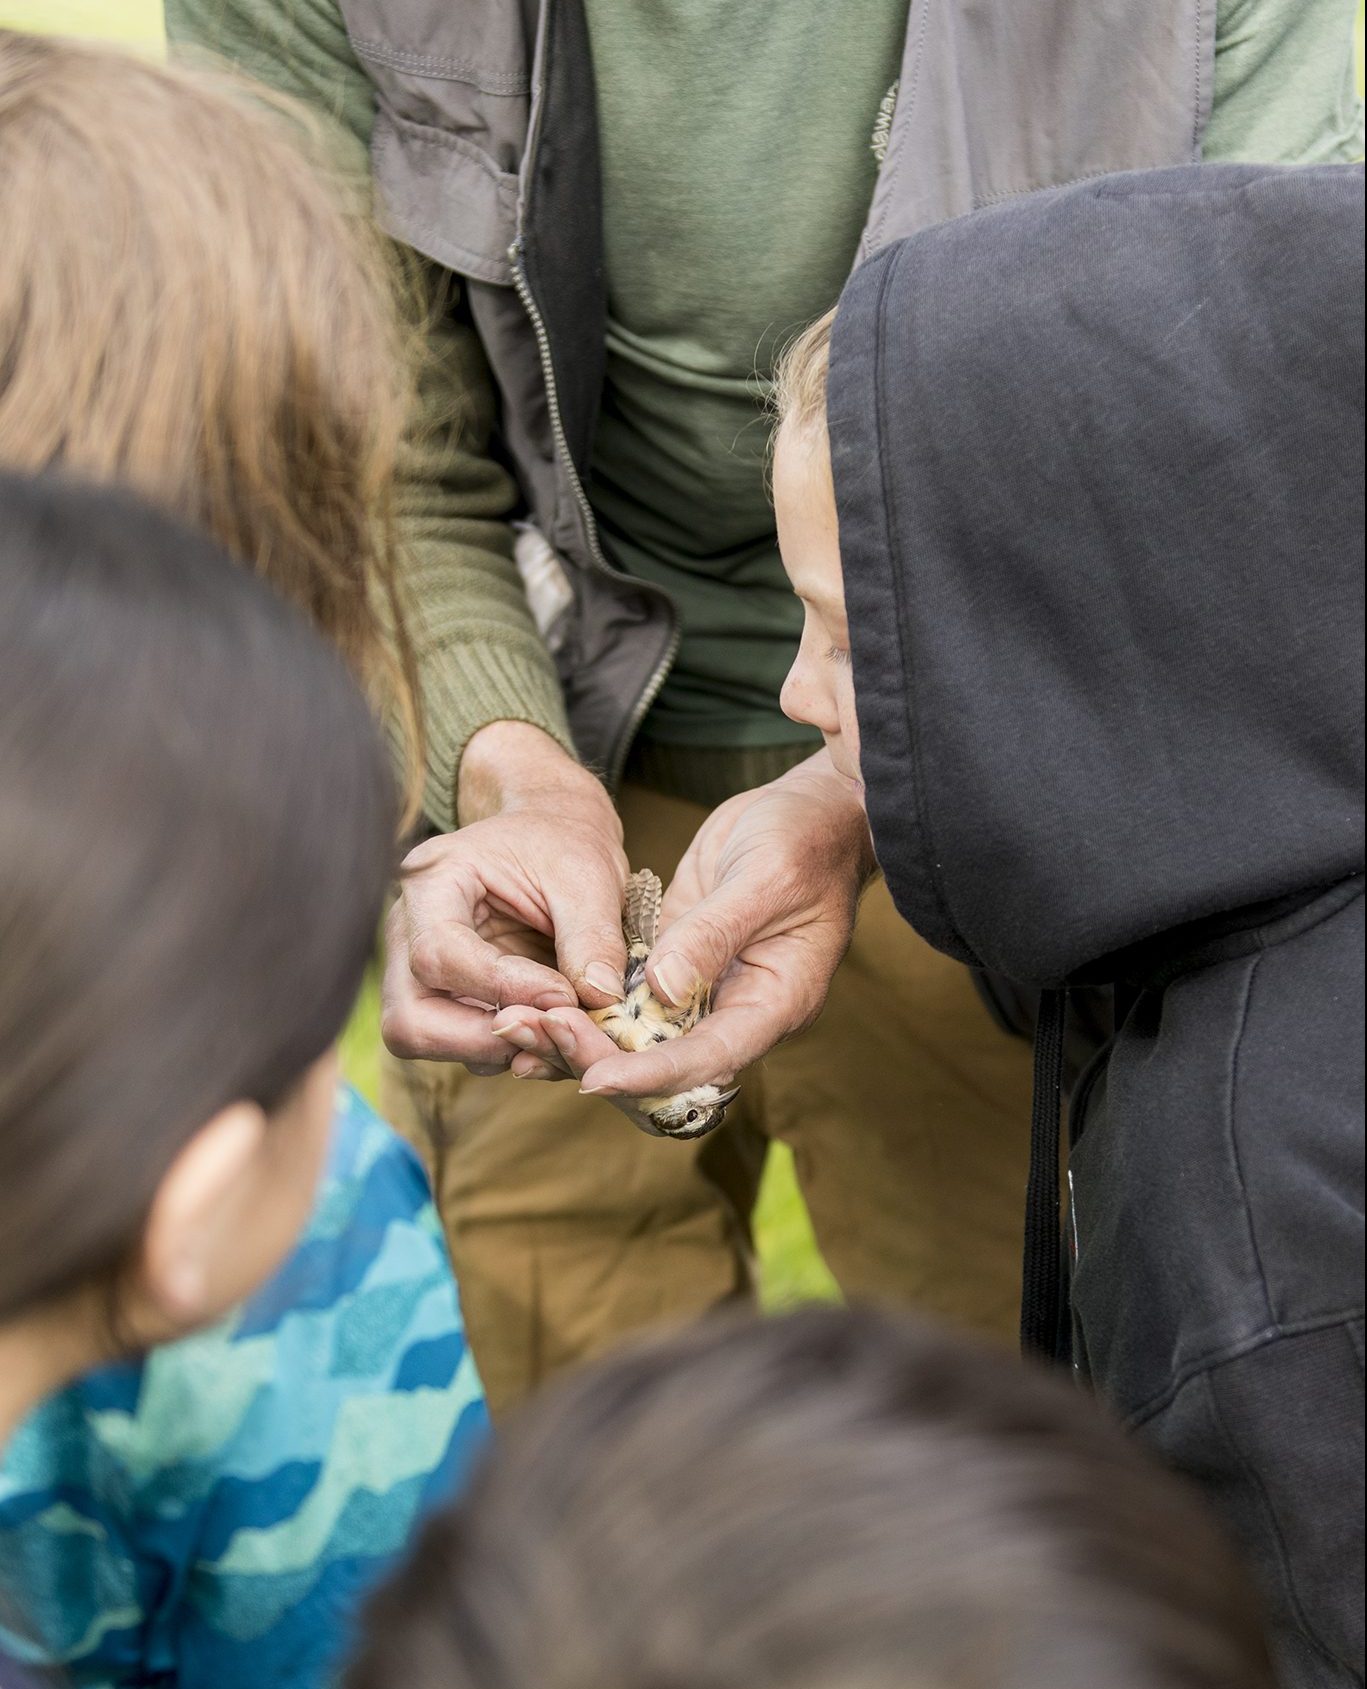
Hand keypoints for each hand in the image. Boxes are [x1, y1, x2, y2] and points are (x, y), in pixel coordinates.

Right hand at [380, 723, 629, 1073]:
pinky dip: (507, 1051)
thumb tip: (601, 999)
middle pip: (409, 1017)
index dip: (501, 987)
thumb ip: (593, 937)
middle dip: (480, 1040)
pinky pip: (458, 1047)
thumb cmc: (564, 846)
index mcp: (432, 881)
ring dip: (496, 1051)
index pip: (438, 954)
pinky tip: (553, 1032)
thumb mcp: (588, 877)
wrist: (552, 842)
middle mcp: (407, 931)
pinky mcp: (445, 1000)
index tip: (565, 996)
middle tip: (552, 1033)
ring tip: (561, 1032)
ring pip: (424, 1041)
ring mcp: (417, 971)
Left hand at [557, 750, 876, 1103]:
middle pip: (664, 1062)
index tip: (594, 1079)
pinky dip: (587, 1008)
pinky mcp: (677, 964)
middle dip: (597, 1056)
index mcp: (775, 1001)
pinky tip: (535, 1005)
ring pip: (639, 1039)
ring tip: (516, 1027)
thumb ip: (715, 934)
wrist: (810, 811)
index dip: (650, 1074)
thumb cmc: (805, 839)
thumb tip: (664, 990)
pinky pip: (629, 1003)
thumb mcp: (765, 878)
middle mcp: (738, 1009)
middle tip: (531, 1034)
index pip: (709, 1056)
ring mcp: (706, 990)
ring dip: (581, 1038)